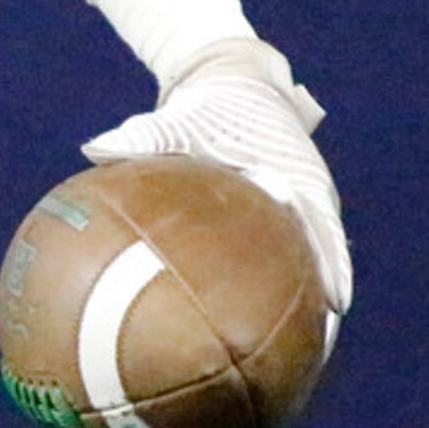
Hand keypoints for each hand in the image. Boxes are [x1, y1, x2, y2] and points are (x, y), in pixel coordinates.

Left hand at [83, 37, 351, 317]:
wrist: (228, 81)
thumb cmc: (209, 102)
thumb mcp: (179, 117)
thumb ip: (143, 136)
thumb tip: (93, 149)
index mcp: (297, 176)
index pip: (326, 229)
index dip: (334, 268)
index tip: (335, 304)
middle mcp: (306, 195)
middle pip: (325, 254)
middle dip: (323, 295)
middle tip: (319, 343)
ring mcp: (296, 206)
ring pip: (309, 257)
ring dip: (305, 295)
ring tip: (297, 346)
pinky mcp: (280, 211)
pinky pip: (282, 249)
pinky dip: (276, 279)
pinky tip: (252, 318)